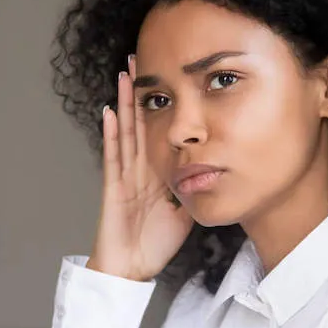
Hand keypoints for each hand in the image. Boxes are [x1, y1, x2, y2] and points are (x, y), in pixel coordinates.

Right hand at [87, 58, 192, 281]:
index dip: (163, 104)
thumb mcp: (185, 212)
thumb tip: (217, 173)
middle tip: (139, 58)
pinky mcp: (114, 189)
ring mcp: (125, 176)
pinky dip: (111, 135)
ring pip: (126, 132)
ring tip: (124, 74)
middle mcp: (139, 168)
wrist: (131, 269)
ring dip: (124, 103)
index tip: (168, 75)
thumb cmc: (154, 243)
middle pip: (140, 122)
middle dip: (140, 92)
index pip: (159, 130)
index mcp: (156, 172)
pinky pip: (113, 157)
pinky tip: (109, 113)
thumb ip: (196, 190)